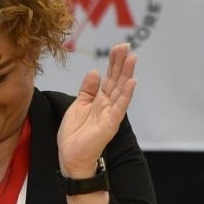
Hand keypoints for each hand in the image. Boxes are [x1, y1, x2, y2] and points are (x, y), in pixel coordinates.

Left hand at [57, 42, 135, 177]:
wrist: (71, 157)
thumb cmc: (74, 135)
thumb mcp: (78, 105)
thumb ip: (88, 89)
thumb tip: (95, 71)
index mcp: (99, 100)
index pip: (109, 77)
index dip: (113, 62)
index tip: (118, 46)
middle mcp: (107, 105)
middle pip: (116, 80)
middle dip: (121, 63)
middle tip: (127, 45)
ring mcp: (111, 114)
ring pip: (121, 90)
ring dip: (127, 74)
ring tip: (132, 58)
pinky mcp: (110, 124)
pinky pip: (120, 107)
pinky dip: (126, 95)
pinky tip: (132, 82)